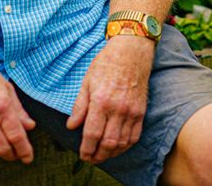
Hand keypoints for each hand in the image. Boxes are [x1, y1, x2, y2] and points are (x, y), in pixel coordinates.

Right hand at [0, 55, 35, 162]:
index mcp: (2, 106)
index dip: (25, 151)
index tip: (28, 158)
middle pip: (3, 149)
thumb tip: (30, 126)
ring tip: (2, 145)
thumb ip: (19, 110)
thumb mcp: (6, 88)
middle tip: (17, 154)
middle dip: (13, 155)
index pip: (17, 137)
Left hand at [66, 35, 153, 163]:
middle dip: (98, 155)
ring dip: (111, 154)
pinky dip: (126, 146)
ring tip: (102, 156)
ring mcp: (131, 111)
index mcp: (100, 101)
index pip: (92, 134)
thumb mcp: (86, 82)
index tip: (82, 155)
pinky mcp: (141, 111)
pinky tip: (118, 147)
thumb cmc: (106, 63)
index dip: (86, 148)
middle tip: (91, 159)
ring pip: (122, 142)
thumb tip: (71, 126)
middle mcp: (117, 109)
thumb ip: (79, 107)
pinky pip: (135, 136)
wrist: (131, 52)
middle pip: (108, 143)